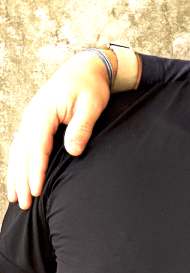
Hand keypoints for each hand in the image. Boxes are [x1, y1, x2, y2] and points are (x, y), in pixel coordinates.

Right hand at [6, 51, 112, 208]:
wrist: (86, 68)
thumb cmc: (90, 85)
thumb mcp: (91, 104)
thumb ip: (81, 128)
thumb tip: (72, 151)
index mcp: (43, 112)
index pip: (37, 147)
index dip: (36, 171)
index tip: (36, 191)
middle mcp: (31, 117)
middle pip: (22, 153)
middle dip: (21, 179)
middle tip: (22, 204)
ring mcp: (31, 119)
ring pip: (18, 151)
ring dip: (16, 174)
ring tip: (15, 197)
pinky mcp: (35, 122)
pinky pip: (23, 146)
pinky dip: (19, 163)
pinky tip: (18, 177)